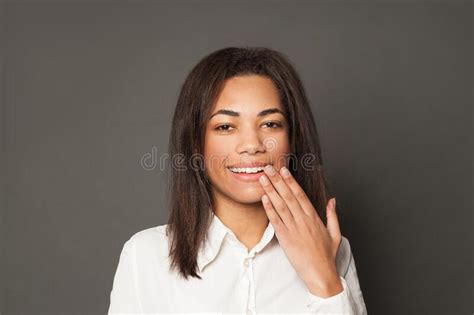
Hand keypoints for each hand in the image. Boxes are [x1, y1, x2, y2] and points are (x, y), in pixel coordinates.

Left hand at [259, 165, 342, 297]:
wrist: (321, 275)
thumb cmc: (327, 256)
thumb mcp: (335, 233)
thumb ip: (332, 215)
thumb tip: (332, 200)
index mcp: (314, 218)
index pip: (300, 195)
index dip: (291, 181)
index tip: (284, 170)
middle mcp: (303, 221)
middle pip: (288, 196)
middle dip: (277, 180)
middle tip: (268, 168)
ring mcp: (294, 229)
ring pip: (281, 205)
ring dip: (271, 190)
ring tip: (263, 179)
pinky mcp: (286, 239)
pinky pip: (276, 221)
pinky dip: (269, 209)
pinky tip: (264, 198)